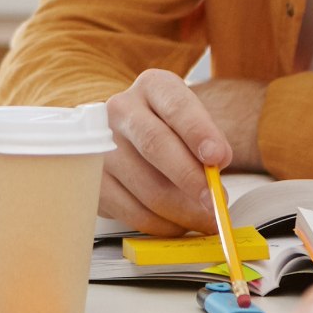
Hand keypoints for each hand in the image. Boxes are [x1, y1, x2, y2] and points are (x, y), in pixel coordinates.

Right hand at [100, 70, 261, 233]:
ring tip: (205, 220)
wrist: (127, 139)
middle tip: (215, 203)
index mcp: (153, 87)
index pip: (176, 105)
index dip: (198, 131)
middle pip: (155, 144)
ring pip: (146, 185)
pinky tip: (178, 224)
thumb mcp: (190, 123)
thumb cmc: (169, 130)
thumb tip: (217, 170)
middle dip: (190, 177)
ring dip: (182, 211)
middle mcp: (121, 109)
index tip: (218, 157)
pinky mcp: (94, 181)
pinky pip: (131, 210)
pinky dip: (161, 224)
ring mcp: (101, 145)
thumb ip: (207, 141)